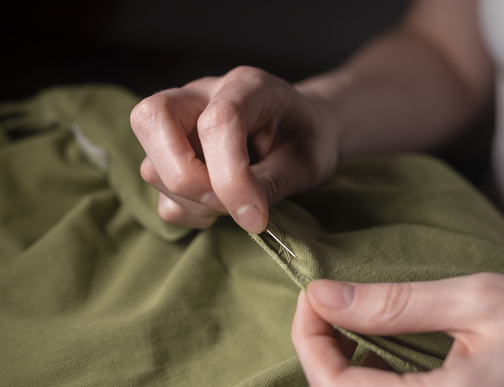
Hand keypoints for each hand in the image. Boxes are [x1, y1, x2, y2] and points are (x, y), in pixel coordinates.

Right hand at [130, 66, 338, 231]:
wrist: (303, 129)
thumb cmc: (308, 139)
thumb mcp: (308, 161)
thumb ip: (273, 183)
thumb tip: (240, 212)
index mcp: (249, 85)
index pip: (219, 121)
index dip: (231, 177)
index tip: (254, 217)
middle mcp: (204, 94)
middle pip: (152, 119)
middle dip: (185, 177)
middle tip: (225, 204)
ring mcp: (180, 120)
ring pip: (151, 163)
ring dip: (189, 200)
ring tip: (233, 206)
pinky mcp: (170, 149)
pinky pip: (156, 187)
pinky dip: (183, 208)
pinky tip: (217, 206)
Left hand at [292, 273, 503, 385]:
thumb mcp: (476, 300)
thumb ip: (395, 304)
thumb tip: (323, 295)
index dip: (310, 338)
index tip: (313, 292)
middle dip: (320, 347)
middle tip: (327, 299)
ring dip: (340, 360)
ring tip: (349, 316)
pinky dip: (367, 372)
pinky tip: (376, 342)